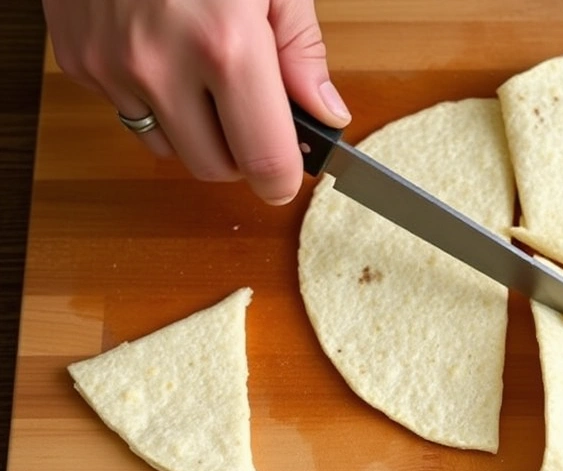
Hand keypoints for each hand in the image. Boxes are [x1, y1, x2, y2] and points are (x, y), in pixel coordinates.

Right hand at [42, 0, 350, 204]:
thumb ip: (302, 52)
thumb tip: (326, 113)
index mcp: (225, 44)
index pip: (262, 158)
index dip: (282, 177)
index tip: (289, 172)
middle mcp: (161, 65)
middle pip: (213, 167)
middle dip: (241, 154)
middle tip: (253, 114)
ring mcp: (111, 66)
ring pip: (167, 148)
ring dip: (196, 132)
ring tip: (207, 77)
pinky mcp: (79, 60)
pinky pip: (128, 113)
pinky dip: (154, 100)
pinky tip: (166, 55)